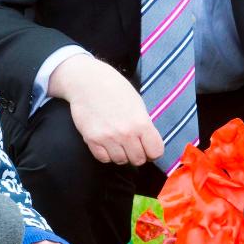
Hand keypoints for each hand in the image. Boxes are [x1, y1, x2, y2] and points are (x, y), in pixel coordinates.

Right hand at [48, 54, 162, 166]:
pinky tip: (107, 142)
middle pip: (138, 160)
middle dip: (137, 154)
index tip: (148, 148)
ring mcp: (108, 138)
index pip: (156, 152)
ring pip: (120, 161)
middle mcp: (126, 133)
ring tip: (118, 142)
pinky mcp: (92, 140)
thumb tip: (149, 144)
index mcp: (141, 122)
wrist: (87, 82)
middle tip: (132, 145)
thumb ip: (144, 126)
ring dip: (121, 154)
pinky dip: (106, 154)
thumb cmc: (114, 89)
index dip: (153, 151)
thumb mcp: (138, 104)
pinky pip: (103, 158)